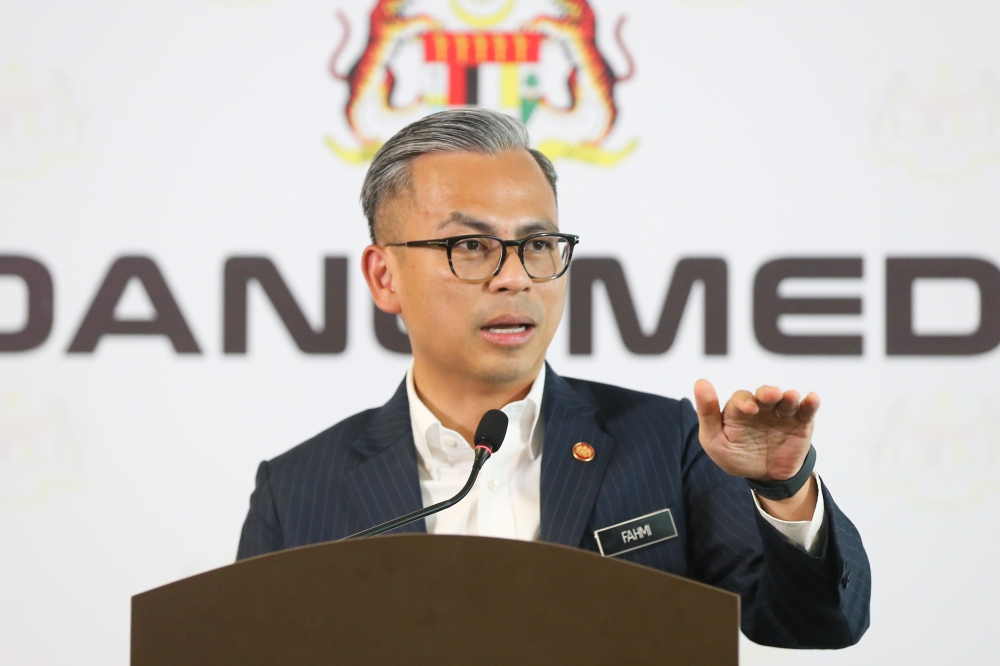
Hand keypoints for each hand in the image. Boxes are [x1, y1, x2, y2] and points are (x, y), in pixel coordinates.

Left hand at [693, 379, 818, 482]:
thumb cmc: (735, 454)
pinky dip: (810, 403)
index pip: (741, 399)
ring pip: (786, 400)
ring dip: (789, 397)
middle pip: (765, 394)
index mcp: (739, 409)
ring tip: (790, 397)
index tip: (749, 409)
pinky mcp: (801, 423)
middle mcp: (762, 406)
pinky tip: (812, 398)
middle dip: (768, 393)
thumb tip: (701, 382)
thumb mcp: (714, 440)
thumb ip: (707, 414)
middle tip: (771, 395)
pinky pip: (807, 410)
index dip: (744, 401)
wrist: (765, 476)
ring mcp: (782, 413)